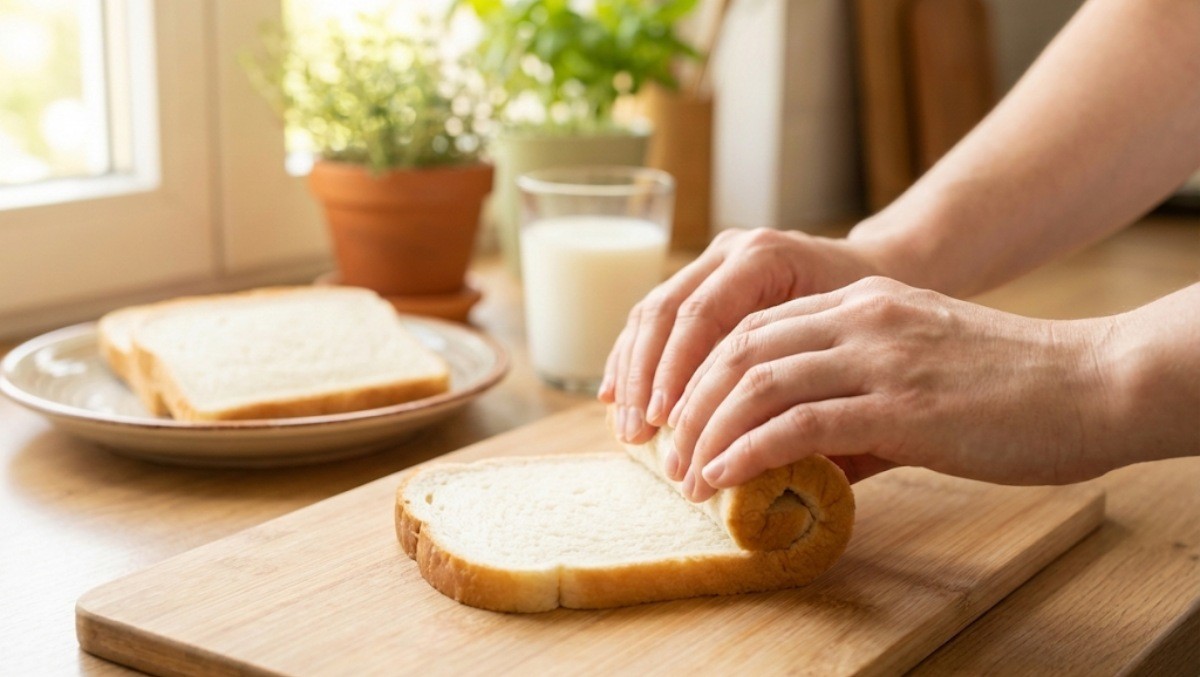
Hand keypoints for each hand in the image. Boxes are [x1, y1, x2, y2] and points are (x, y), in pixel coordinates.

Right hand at [599, 228, 885, 448]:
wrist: (882, 271)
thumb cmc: (873, 321)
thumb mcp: (850, 349)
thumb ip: (806, 387)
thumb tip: (760, 456)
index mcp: (765, 257)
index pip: (702, 315)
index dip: (677, 372)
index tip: (667, 424)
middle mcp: (731, 250)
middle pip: (666, 311)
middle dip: (645, 379)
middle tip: (638, 434)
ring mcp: (711, 262)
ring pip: (651, 314)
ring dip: (631, 374)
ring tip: (628, 430)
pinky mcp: (700, 282)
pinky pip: (653, 319)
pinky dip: (632, 360)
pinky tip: (616, 399)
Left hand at [670, 276, 1122, 501]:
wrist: (1093, 383)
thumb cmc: (1011, 388)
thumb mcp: (919, 373)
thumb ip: (856, 409)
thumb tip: (803, 462)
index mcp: (862, 305)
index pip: (753, 329)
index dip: (702, 373)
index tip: (679, 418)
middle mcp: (861, 320)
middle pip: (739, 349)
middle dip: (689, 403)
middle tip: (666, 452)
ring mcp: (880, 358)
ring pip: (758, 382)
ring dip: (708, 432)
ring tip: (685, 475)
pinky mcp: (901, 405)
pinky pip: (800, 423)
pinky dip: (750, 450)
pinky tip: (724, 476)